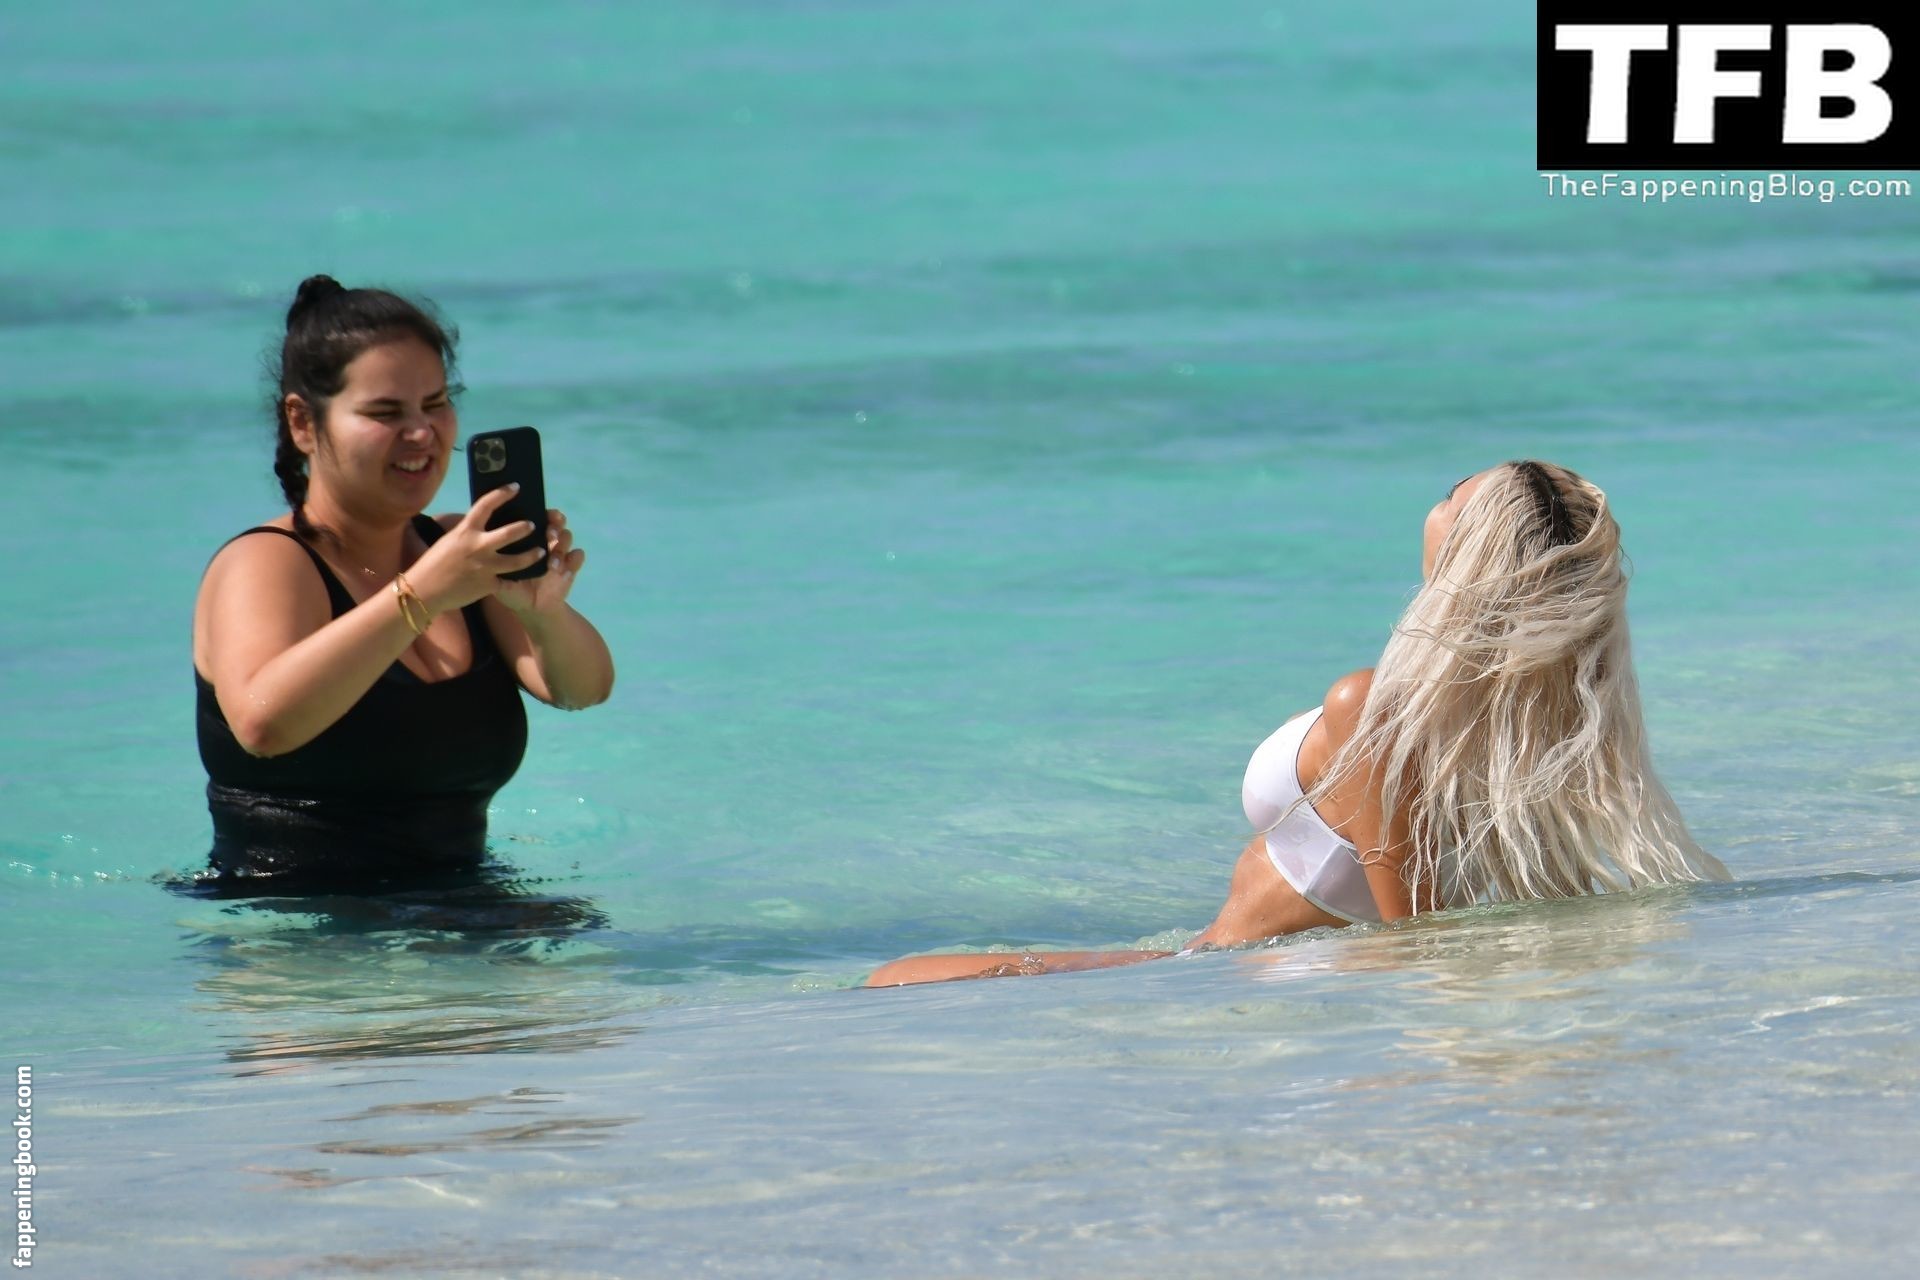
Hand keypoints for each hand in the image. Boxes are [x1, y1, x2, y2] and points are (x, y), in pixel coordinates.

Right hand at [406, 485, 546, 614]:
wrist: (424, 592)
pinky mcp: (489, 585)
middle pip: (511, 533)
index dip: (503, 493)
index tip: (515, 487)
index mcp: (465, 531)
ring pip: (518, 560)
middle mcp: (478, 546)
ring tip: (541, 552)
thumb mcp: (449, 541)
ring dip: (533, 555)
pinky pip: (507, 581)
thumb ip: (467, 534)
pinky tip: (524, 579)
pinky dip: (514, 580)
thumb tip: (481, 527)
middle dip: (525, 528)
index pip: (486, 504)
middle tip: (533, 525)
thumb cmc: (433, 564)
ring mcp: (485, 567)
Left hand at [495, 508, 585, 618]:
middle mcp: (545, 541)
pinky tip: (564, 569)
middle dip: (554, 522)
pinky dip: (574, 559)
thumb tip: (482, 545)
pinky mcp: (571, 566)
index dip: (537, 512)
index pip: (535, 518)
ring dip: (561, 542)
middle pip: (555, 521)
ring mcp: (559, 552)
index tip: (535, 512)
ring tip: (553, 556)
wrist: (531, 608)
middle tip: (549, 532)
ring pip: (567, 535)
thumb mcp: (498, 576)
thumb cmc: (512, 588)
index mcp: (528, 539)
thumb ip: (492, 562)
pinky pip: (578, 555)